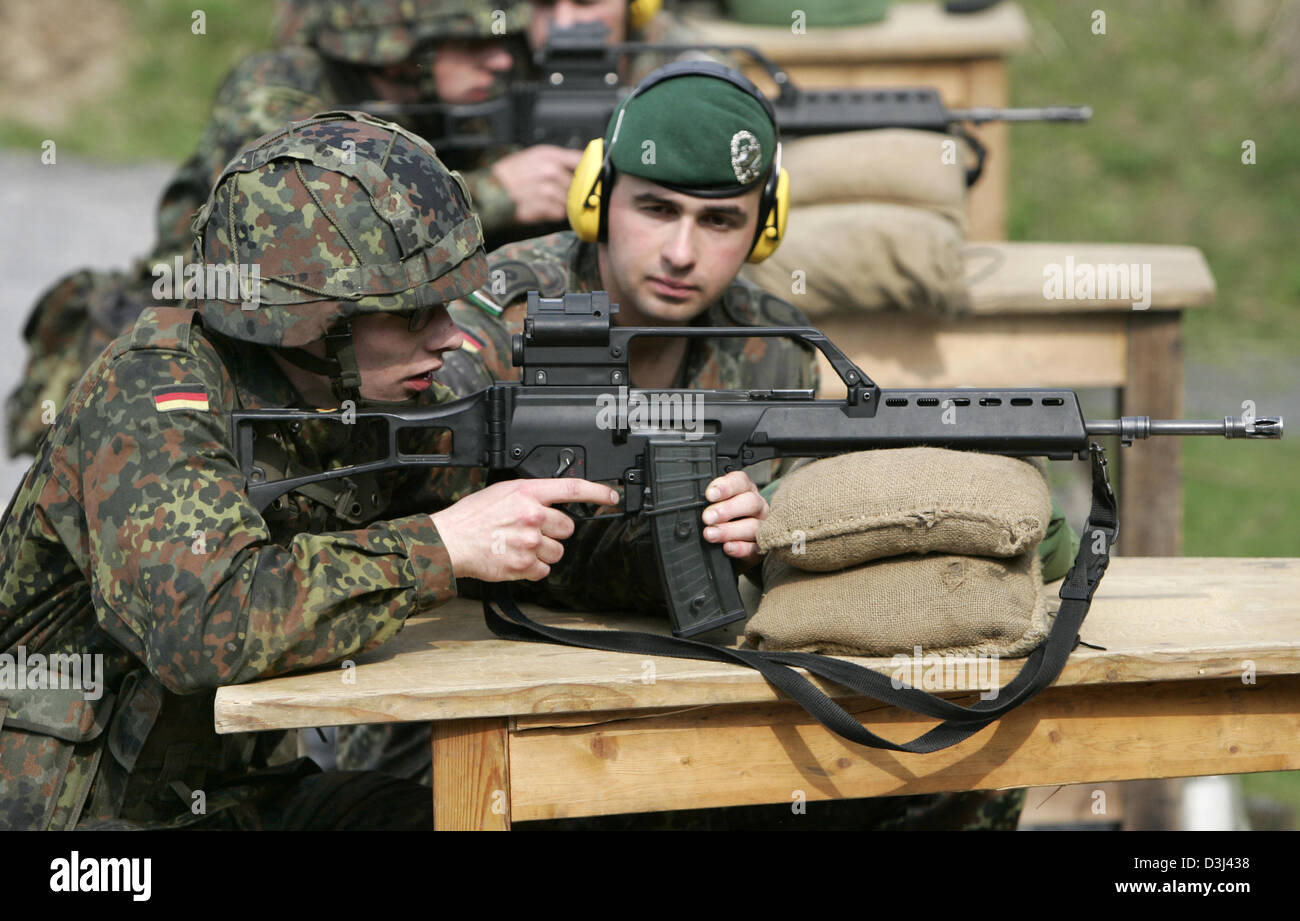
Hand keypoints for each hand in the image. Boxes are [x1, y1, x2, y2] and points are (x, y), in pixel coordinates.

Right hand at [430, 478, 618, 581]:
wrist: (451, 541)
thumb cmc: (473, 516)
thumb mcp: (503, 492)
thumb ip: (531, 495)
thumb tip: (553, 501)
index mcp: (528, 492)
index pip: (573, 488)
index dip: (598, 492)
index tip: (611, 496)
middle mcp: (532, 515)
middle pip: (568, 527)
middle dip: (554, 531)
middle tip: (531, 531)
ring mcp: (530, 542)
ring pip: (558, 552)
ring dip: (544, 552)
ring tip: (519, 546)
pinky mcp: (524, 565)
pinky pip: (544, 570)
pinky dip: (533, 568)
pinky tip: (515, 559)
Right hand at [490, 145, 582, 224]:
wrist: (489, 190)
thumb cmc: (510, 174)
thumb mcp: (532, 157)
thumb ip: (557, 160)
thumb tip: (581, 165)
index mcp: (548, 155)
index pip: (581, 160)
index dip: (588, 169)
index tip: (590, 177)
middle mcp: (549, 170)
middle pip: (577, 184)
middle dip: (572, 191)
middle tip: (559, 193)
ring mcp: (546, 190)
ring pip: (569, 201)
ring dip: (562, 204)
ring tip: (547, 201)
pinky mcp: (542, 207)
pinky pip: (559, 213)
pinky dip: (554, 214)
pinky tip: (542, 209)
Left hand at [700, 470, 768, 571]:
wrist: (732, 547)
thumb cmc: (720, 518)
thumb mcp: (714, 504)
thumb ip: (707, 501)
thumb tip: (690, 504)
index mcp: (744, 489)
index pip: (739, 481)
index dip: (725, 487)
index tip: (709, 494)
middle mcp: (756, 506)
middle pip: (749, 502)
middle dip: (727, 509)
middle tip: (707, 517)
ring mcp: (761, 526)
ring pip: (752, 526)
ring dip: (729, 530)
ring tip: (710, 534)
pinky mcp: (760, 547)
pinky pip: (754, 547)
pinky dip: (740, 548)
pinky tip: (727, 547)